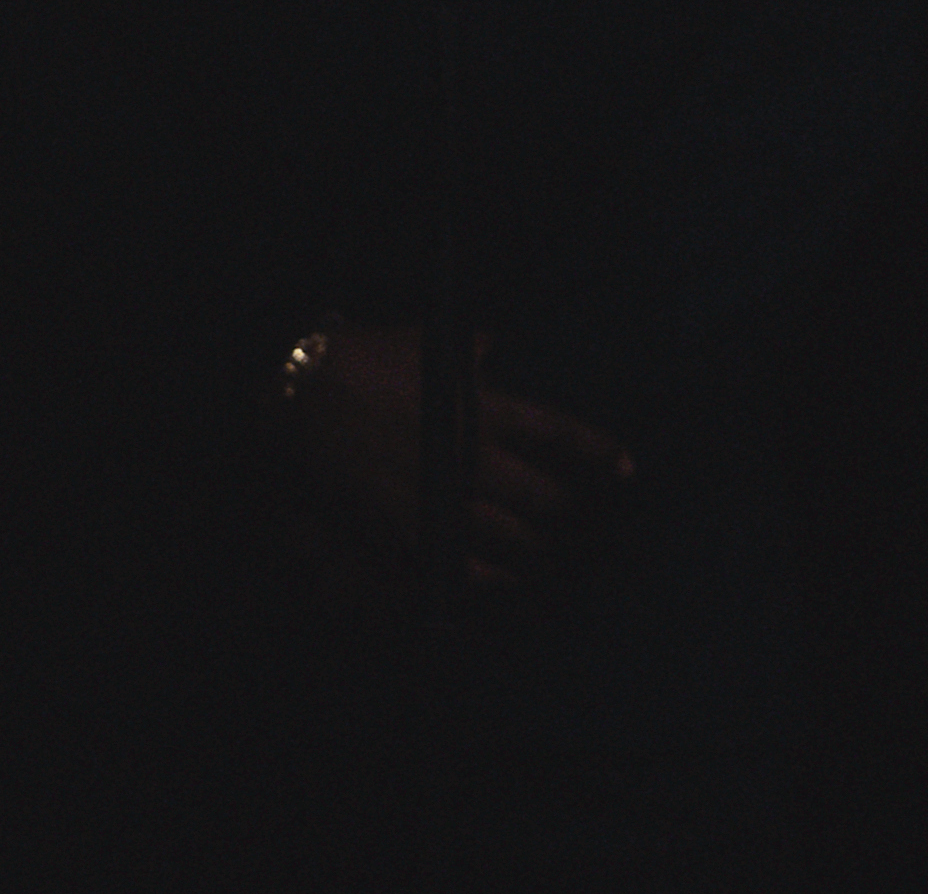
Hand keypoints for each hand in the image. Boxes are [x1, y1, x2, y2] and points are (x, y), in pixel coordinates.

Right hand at [276, 322, 632, 590]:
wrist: (298, 393)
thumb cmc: (362, 356)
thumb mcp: (425, 343)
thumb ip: (467, 351)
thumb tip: (491, 344)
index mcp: (487, 409)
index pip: (561, 436)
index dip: (600, 455)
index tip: (628, 470)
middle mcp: (473, 458)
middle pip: (545, 498)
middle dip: (569, 513)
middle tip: (582, 523)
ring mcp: (440, 498)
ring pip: (511, 539)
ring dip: (535, 551)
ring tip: (547, 558)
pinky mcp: (403, 530)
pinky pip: (459, 566)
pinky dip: (486, 579)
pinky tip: (500, 584)